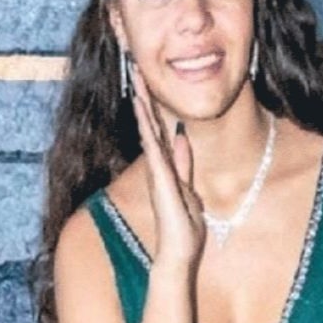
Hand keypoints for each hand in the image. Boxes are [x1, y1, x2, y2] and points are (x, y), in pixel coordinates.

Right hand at [129, 64, 205, 269]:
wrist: (178, 252)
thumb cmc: (182, 226)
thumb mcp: (187, 187)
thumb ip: (183, 163)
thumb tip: (182, 137)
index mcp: (165, 165)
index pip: (157, 129)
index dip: (153, 106)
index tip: (148, 82)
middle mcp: (157, 164)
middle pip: (149, 124)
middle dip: (143, 96)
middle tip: (136, 69)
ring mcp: (157, 170)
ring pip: (147, 130)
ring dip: (142, 105)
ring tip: (136, 79)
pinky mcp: (160, 177)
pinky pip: (153, 146)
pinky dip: (147, 125)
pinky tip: (142, 107)